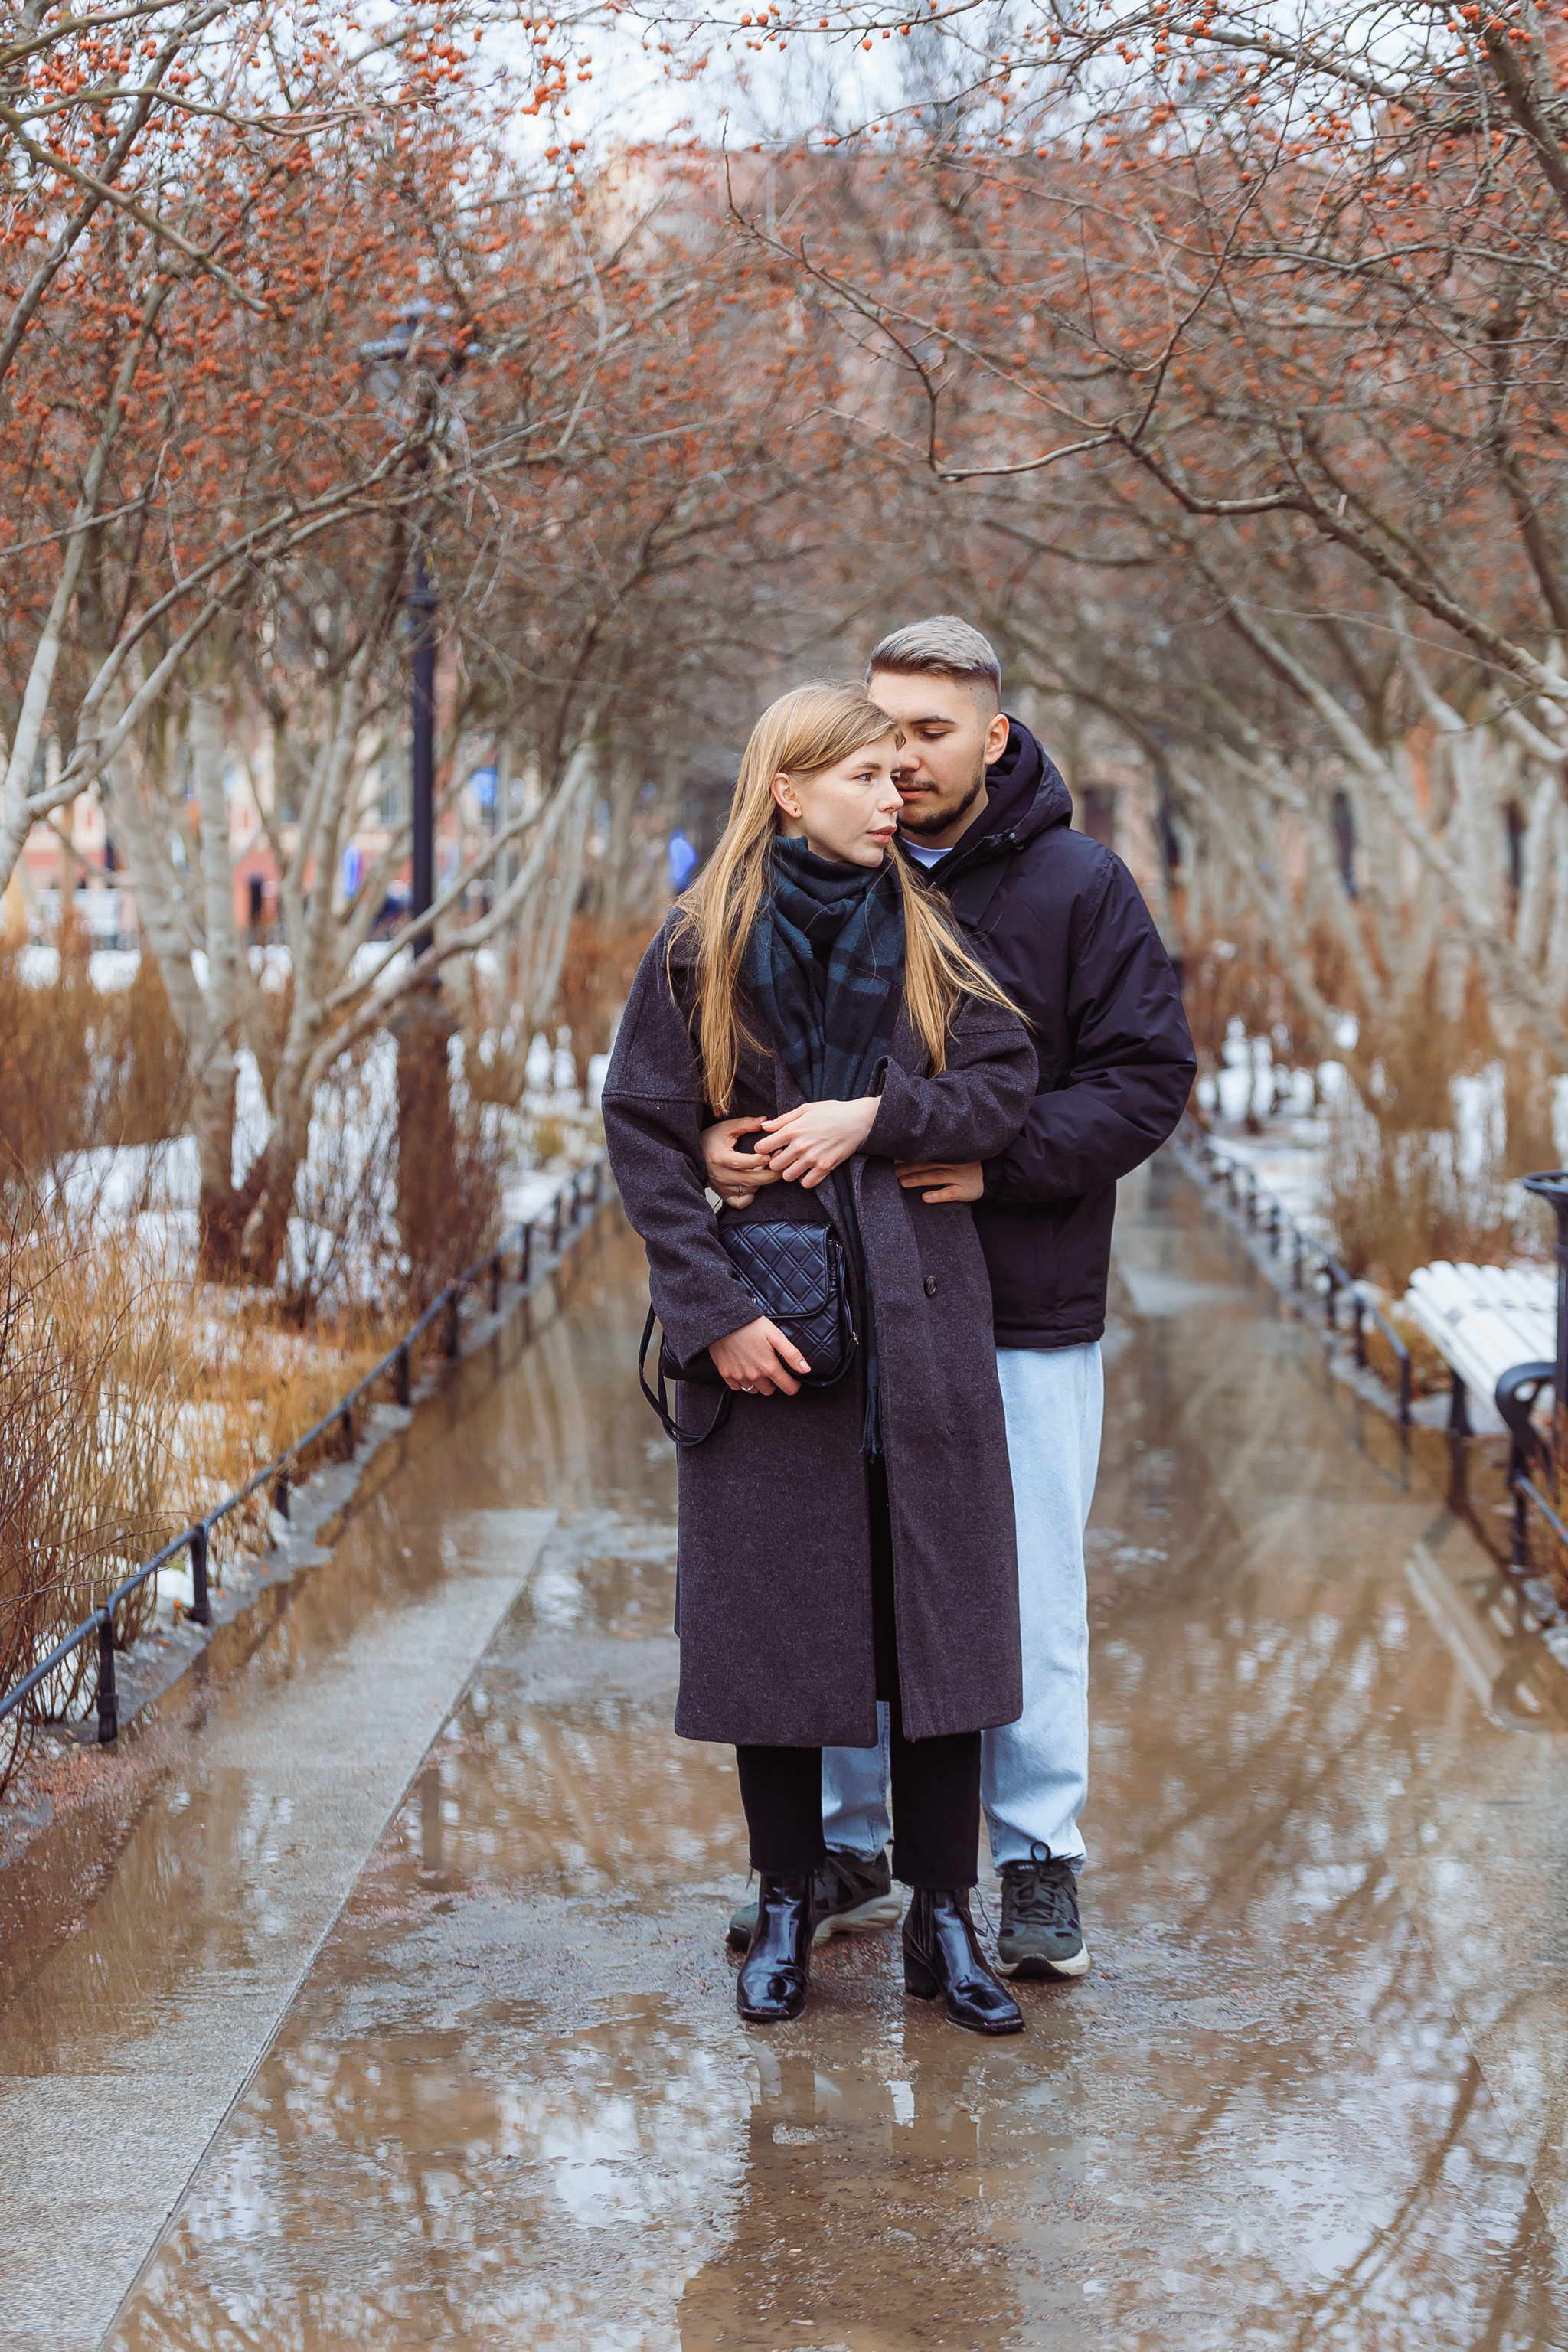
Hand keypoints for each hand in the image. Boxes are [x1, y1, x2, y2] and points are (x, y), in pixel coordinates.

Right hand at [701, 1115, 782, 1208]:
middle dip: (769, 1175)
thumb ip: (745, 1124)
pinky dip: (751, 1197)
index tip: (770, 1155)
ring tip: (766, 1170)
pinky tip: (754, 1185)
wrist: (693, 1154)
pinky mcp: (723, 1195)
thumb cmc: (710, 1140)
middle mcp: (721, 1175)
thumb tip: (764, 1121)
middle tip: (780, 1167)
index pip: (741, 1162)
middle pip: (750, 1180)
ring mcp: (722, 1187)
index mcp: (720, 1158)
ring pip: (749, 1190)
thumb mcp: (726, 1128)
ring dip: (761, 1182)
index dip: (757, 1160)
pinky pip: (741, 1203)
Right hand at [709, 1315, 812, 1395]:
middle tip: (772, 1369)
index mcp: (768, 1367)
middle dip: (774, 1383)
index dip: (794, 1385)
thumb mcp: (775, 1335)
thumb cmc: (751, 1325)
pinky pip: (737, 1387)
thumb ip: (792, 1354)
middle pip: (769, 1391)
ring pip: (753, 1390)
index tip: (794, 1379)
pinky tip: (744, 1369)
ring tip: (757, 1368)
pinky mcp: (726, 1374)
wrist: (724, 1320)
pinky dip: (742, 1382)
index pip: (788, 1388)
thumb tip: (805, 1370)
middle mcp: (754, 1375)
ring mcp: (739, 1376)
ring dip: (758, 1383)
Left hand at [754, 1096, 879, 1188]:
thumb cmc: (831, 1111)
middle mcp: (800, 1146)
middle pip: (774, 1165)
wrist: (858, 1119)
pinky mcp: (825, 1167)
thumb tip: (764, 1126)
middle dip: (776, 1162)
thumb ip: (783, 1119)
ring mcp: (813, 1158)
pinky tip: (808, 1170)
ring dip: (789, 1171)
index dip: (763, 1148)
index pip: (763, 1147)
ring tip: (796, 1164)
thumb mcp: (805, 1109)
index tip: (769, 1147)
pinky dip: (805, 1179)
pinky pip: (806, 1183)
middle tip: (783, 1156)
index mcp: (792, 1130)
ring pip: (788, 1176)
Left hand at [895, 1158, 984, 1204]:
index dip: (909, 1155)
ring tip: (902, 1182)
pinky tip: (925, 1198)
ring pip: (936, 1176)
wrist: (991, 1174)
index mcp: (948, 1153)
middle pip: (928, 1163)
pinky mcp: (965, 1190)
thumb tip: (905, 1156)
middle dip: (908, 1167)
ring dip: (918, 1179)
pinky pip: (951, 1193)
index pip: (926, 1152)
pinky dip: (938, 1195)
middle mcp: (953, 1163)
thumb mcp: (953, 1156)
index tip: (893, 1158)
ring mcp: (959, 1176)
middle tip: (892, 1171)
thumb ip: (935, 1155)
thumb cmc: (965, 1165)